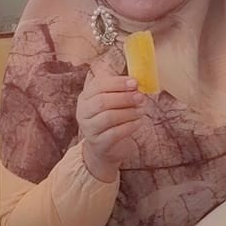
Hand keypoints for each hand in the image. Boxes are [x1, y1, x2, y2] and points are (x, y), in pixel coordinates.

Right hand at [76, 68, 145, 182]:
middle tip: (141, 97)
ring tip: (142, 110)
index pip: (98, 85)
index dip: (118, 83)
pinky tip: (139, 122)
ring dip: (129, 112)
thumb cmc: (110, 119)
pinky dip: (129, 126)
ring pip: (109, 117)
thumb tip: (135, 77)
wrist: (104, 148)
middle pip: (102, 101)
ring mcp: (89, 129)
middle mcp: (83, 112)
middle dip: (124, 98)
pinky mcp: (99, 144)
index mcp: (85, 97)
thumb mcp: (110, 101)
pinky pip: (115, 133)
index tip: (135, 82)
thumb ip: (118, 88)